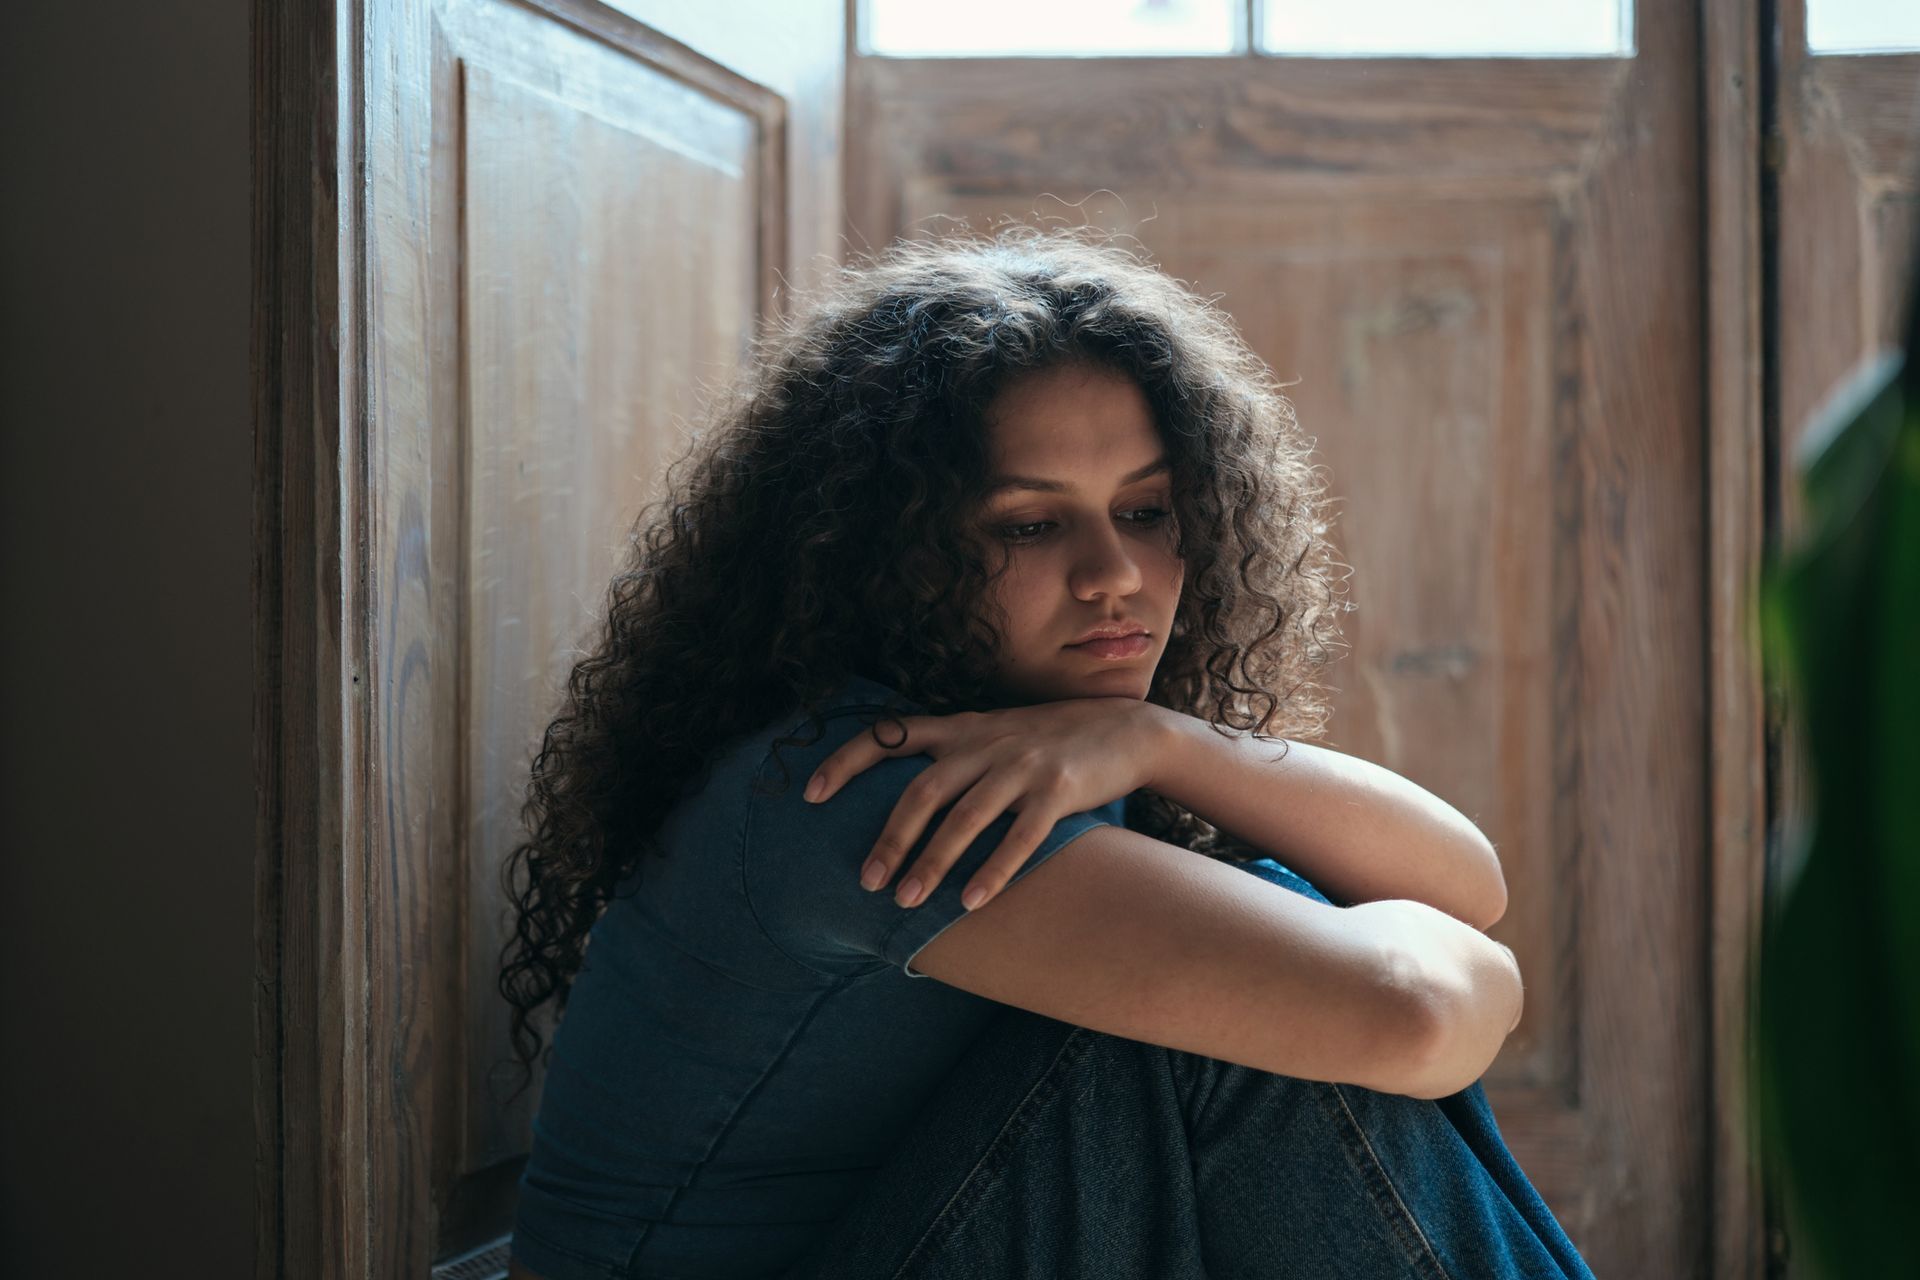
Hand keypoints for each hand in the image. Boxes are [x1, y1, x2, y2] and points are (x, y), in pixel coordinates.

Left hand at [804, 696, 1163, 910]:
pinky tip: (971, 902)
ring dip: (932, 863)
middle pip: (922, 791)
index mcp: (961, 729)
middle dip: (890, 839)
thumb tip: (897, 798)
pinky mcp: (1059, 791)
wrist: (1126, 730)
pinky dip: (994, 871)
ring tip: (906, 902)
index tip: (810, 794)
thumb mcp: (993, 734)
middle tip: (866, 881)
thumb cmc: (1049, 742)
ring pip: (965, 817)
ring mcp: (1022, 766)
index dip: (845, 762)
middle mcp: (985, 743)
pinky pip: (1021, 836)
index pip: (889, 735)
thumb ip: (950, 756)